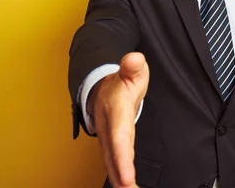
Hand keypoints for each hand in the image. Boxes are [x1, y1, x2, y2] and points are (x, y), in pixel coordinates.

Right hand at [87, 52, 148, 187]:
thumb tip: (134, 59)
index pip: (119, 139)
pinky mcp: (111, 147)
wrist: (99, 88)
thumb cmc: (119, 83)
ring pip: (112, 165)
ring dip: (121, 180)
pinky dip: (121, 179)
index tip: (127, 178)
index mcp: (115, 114)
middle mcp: (109, 131)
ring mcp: (108, 140)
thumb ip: (133, 67)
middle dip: (121, 178)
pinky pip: (115, 165)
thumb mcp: (130, 71)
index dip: (122, 158)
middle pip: (114, 158)